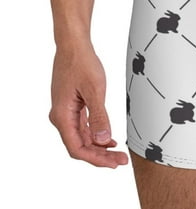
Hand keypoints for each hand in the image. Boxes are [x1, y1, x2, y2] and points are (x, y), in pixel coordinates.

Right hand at [48, 42, 128, 167]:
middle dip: (100, 156)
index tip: (114, 163)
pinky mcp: (72, 106)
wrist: (74, 45)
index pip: (77, 148)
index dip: (96, 159)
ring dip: (99, 147)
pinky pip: (83, 127)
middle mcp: (61, 117)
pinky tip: (108, 140)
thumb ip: (99, 117)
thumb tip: (102, 140)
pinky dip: (96, 135)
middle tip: (121, 161)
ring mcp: (66, 112)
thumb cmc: (82, 63)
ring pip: (82, 138)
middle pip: (80, 146)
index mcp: (62, 116)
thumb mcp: (95, 90)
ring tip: (118, 153)